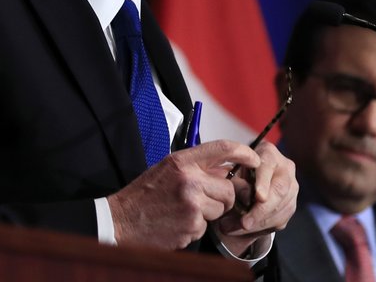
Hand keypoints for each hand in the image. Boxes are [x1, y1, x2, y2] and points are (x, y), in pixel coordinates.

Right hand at [108, 140, 259, 249]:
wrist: (121, 220)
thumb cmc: (145, 194)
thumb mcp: (168, 169)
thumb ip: (196, 165)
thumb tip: (226, 168)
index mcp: (183, 161)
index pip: (223, 148)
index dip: (244, 153)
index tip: (255, 159)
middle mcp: (189, 180)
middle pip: (229, 188)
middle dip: (223, 197)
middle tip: (205, 200)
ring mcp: (191, 204)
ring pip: (221, 208)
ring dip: (210, 213)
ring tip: (185, 211)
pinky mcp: (191, 226)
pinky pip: (207, 226)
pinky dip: (196, 227)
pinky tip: (179, 223)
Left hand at [212, 141, 297, 256]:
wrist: (248, 179)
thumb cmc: (236, 172)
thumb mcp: (232, 173)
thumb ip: (236, 183)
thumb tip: (240, 197)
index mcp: (268, 153)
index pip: (267, 166)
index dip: (263, 182)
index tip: (258, 197)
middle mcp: (285, 167)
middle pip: (279, 190)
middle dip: (262, 210)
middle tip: (245, 223)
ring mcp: (292, 186)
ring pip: (282, 208)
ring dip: (261, 222)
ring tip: (240, 228)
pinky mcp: (291, 203)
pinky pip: (282, 219)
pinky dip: (265, 227)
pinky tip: (249, 229)